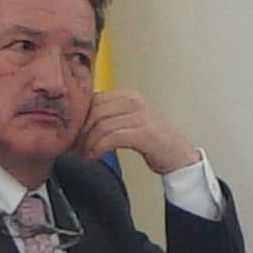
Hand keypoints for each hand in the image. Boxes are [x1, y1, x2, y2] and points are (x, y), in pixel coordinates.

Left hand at [76, 90, 201, 175]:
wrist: (180, 157)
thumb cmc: (154, 141)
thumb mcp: (130, 121)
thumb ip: (109, 115)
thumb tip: (78, 121)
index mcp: (129, 96)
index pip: (92, 99)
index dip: (78, 118)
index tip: (72, 134)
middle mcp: (135, 101)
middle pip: (93, 111)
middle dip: (80, 131)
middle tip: (74, 146)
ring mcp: (141, 116)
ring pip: (100, 125)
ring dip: (87, 142)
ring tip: (84, 153)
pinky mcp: (144, 133)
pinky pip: (111, 137)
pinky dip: (98, 148)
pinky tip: (94, 156)